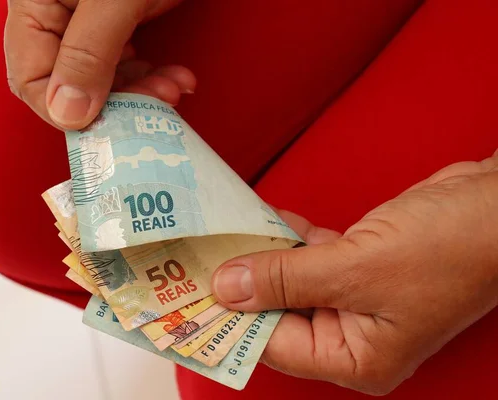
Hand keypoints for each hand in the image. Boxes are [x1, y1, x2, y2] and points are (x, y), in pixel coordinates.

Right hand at [4, 0, 194, 129]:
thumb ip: (89, 52)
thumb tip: (67, 115)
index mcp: (34, 3)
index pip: (30, 78)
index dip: (66, 110)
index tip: (110, 126)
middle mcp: (53, 14)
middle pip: (69, 83)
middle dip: (117, 101)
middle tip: (160, 101)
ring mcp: (85, 18)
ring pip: (101, 79)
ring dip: (141, 91)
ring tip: (176, 86)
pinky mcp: (115, 20)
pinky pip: (123, 63)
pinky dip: (151, 75)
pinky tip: (177, 76)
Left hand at [212, 150, 497, 394]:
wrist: (497, 205)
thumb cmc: (447, 248)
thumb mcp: (355, 268)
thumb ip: (286, 279)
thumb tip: (227, 290)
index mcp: (358, 357)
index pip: (276, 344)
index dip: (234, 318)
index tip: (194, 294)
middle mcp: (355, 334)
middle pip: (280, 311)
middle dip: (245, 283)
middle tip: (202, 258)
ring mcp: (357, 297)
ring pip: (294, 280)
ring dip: (265, 256)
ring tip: (225, 235)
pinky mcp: (361, 263)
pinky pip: (313, 255)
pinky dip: (291, 239)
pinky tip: (265, 221)